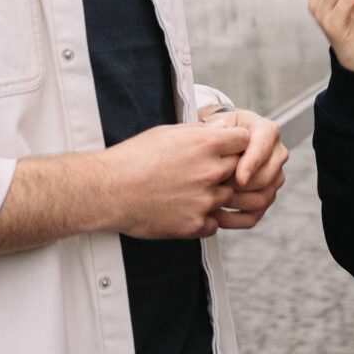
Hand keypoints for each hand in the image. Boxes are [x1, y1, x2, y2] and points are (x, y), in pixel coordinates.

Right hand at [99, 122, 249, 238]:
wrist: (109, 191)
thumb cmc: (132, 159)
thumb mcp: (168, 133)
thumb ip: (200, 131)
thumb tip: (221, 128)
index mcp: (204, 144)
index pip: (244, 140)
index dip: (236, 144)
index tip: (226, 149)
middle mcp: (209, 172)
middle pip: (239, 169)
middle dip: (226, 170)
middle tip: (203, 172)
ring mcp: (204, 200)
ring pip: (227, 197)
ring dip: (214, 195)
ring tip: (187, 191)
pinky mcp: (195, 225)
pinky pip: (213, 223)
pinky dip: (203, 219)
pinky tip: (183, 210)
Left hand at [199, 107, 288, 228]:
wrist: (217, 142)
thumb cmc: (217, 130)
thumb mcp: (217, 123)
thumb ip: (218, 127)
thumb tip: (220, 130)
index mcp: (267, 131)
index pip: (265, 145)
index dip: (253, 163)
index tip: (239, 178)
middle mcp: (276, 153)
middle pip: (266, 176)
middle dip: (241, 186)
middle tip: (218, 187)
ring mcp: (274, 176)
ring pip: (263, 197)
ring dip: (237, 202)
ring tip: (215, 201)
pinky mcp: (267, 195)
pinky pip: (256, 215)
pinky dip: (236, 219)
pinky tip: (218, 216)